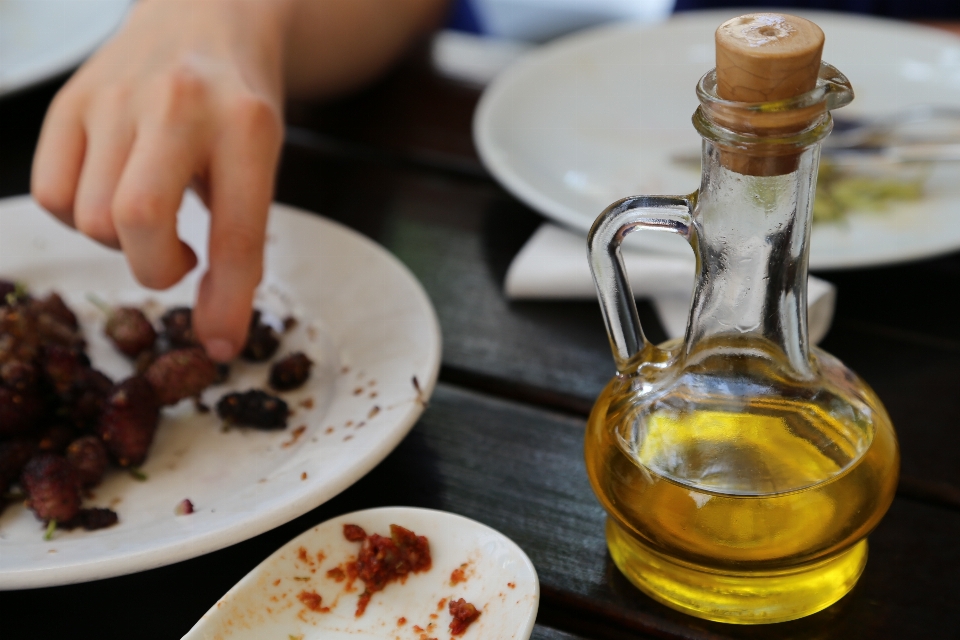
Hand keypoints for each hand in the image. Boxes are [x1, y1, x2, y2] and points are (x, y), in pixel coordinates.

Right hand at [31, 0, 290, 360]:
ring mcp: (113, 97)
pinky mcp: (67, 99)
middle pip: (136, 222)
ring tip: (150, 214)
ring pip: (91, 216)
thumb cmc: (238, 105)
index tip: (222, 344)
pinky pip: (50, 193)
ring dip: (122, 243)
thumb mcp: (262, 160)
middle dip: (157, 268)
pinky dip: (78, 216)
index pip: (237, 232)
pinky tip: (112, 193)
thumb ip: (241, 237)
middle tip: (179, 260)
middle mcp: (177, 104)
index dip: (228, 302)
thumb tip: (214, 330)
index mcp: (246, 125)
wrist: (206, 14)